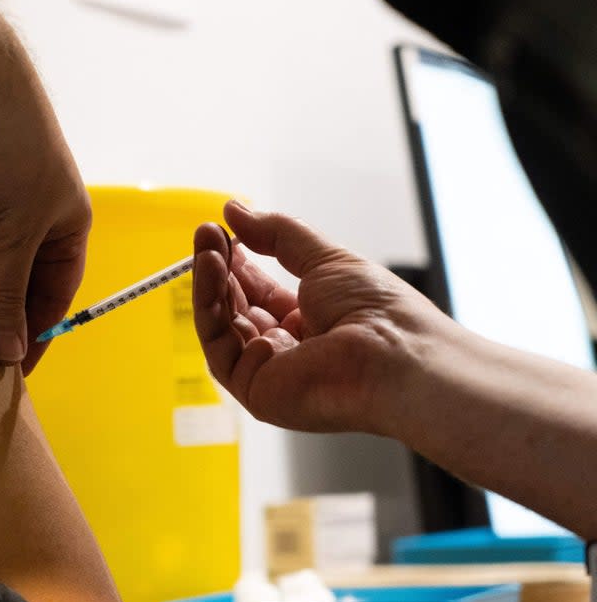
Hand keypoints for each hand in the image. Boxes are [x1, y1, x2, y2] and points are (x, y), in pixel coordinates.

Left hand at [0, 68, 89, 373]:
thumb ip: (6, 294)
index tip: (12, 371)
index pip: (56, 294)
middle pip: (18, 284)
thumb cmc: (12, 159)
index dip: (37, 332)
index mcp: (66, 228)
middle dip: (0, 318)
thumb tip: (9, 353)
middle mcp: (34, 223)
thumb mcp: (15, 235)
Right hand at [193, 200, 446, 434]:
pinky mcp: (255, 391)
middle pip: (235, 308)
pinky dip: (212, 313)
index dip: (236, 263)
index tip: (219, 233)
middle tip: (205, 234)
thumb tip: (235, 210)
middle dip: (218, 269)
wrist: (395, 354)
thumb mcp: (324, 257)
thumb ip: (276, 233)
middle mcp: (286, 349)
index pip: (257, 292)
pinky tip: (218, 278)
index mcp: (308, 322)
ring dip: (209, 285)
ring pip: (221, 327)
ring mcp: (268, 372)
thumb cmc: (377, 312)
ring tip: (206, 249)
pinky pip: (220, 351)